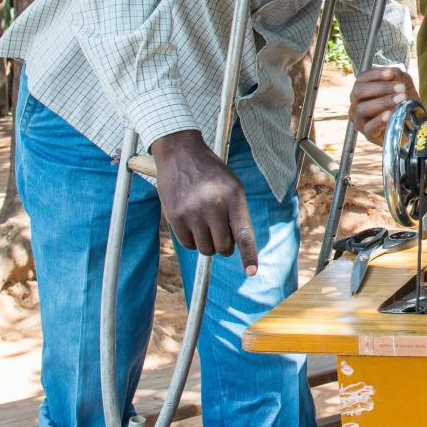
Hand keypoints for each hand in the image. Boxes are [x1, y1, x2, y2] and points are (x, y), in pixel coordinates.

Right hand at [150, 130, 256, 274]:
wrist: (181, 153)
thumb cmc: (211, 173)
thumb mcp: (232, 186)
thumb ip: (237, 214)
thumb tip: (236, 247)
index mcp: (233, 197)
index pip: (243, 233)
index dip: (248, 256)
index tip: (251, 272)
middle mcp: (213, 205)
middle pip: (223, 248)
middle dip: (224, 246)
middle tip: (220, 231)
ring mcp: (192, 211)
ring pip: (205, 249)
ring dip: (207, 243)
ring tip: (204, 222)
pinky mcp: (174, 216)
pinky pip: (187, 244)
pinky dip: (191, 240)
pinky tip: (191, 221)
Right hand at [349, 67, 416, 142]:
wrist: (413, 125)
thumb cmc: (403, 102)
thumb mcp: (403, 85)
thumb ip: (397, 76)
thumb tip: (392, 73)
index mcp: (362, 90)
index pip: (362, 78)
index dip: (375, 74)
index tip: (391, 73)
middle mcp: (356, 104)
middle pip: (359, 91)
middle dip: (381, 88)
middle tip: (401, 88)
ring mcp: (360, 119)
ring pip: (362, 109)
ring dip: (383, 102)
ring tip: (401, 99)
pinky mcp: (368, 134)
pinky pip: (369, 127)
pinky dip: (379, 120)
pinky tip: (390, 114)